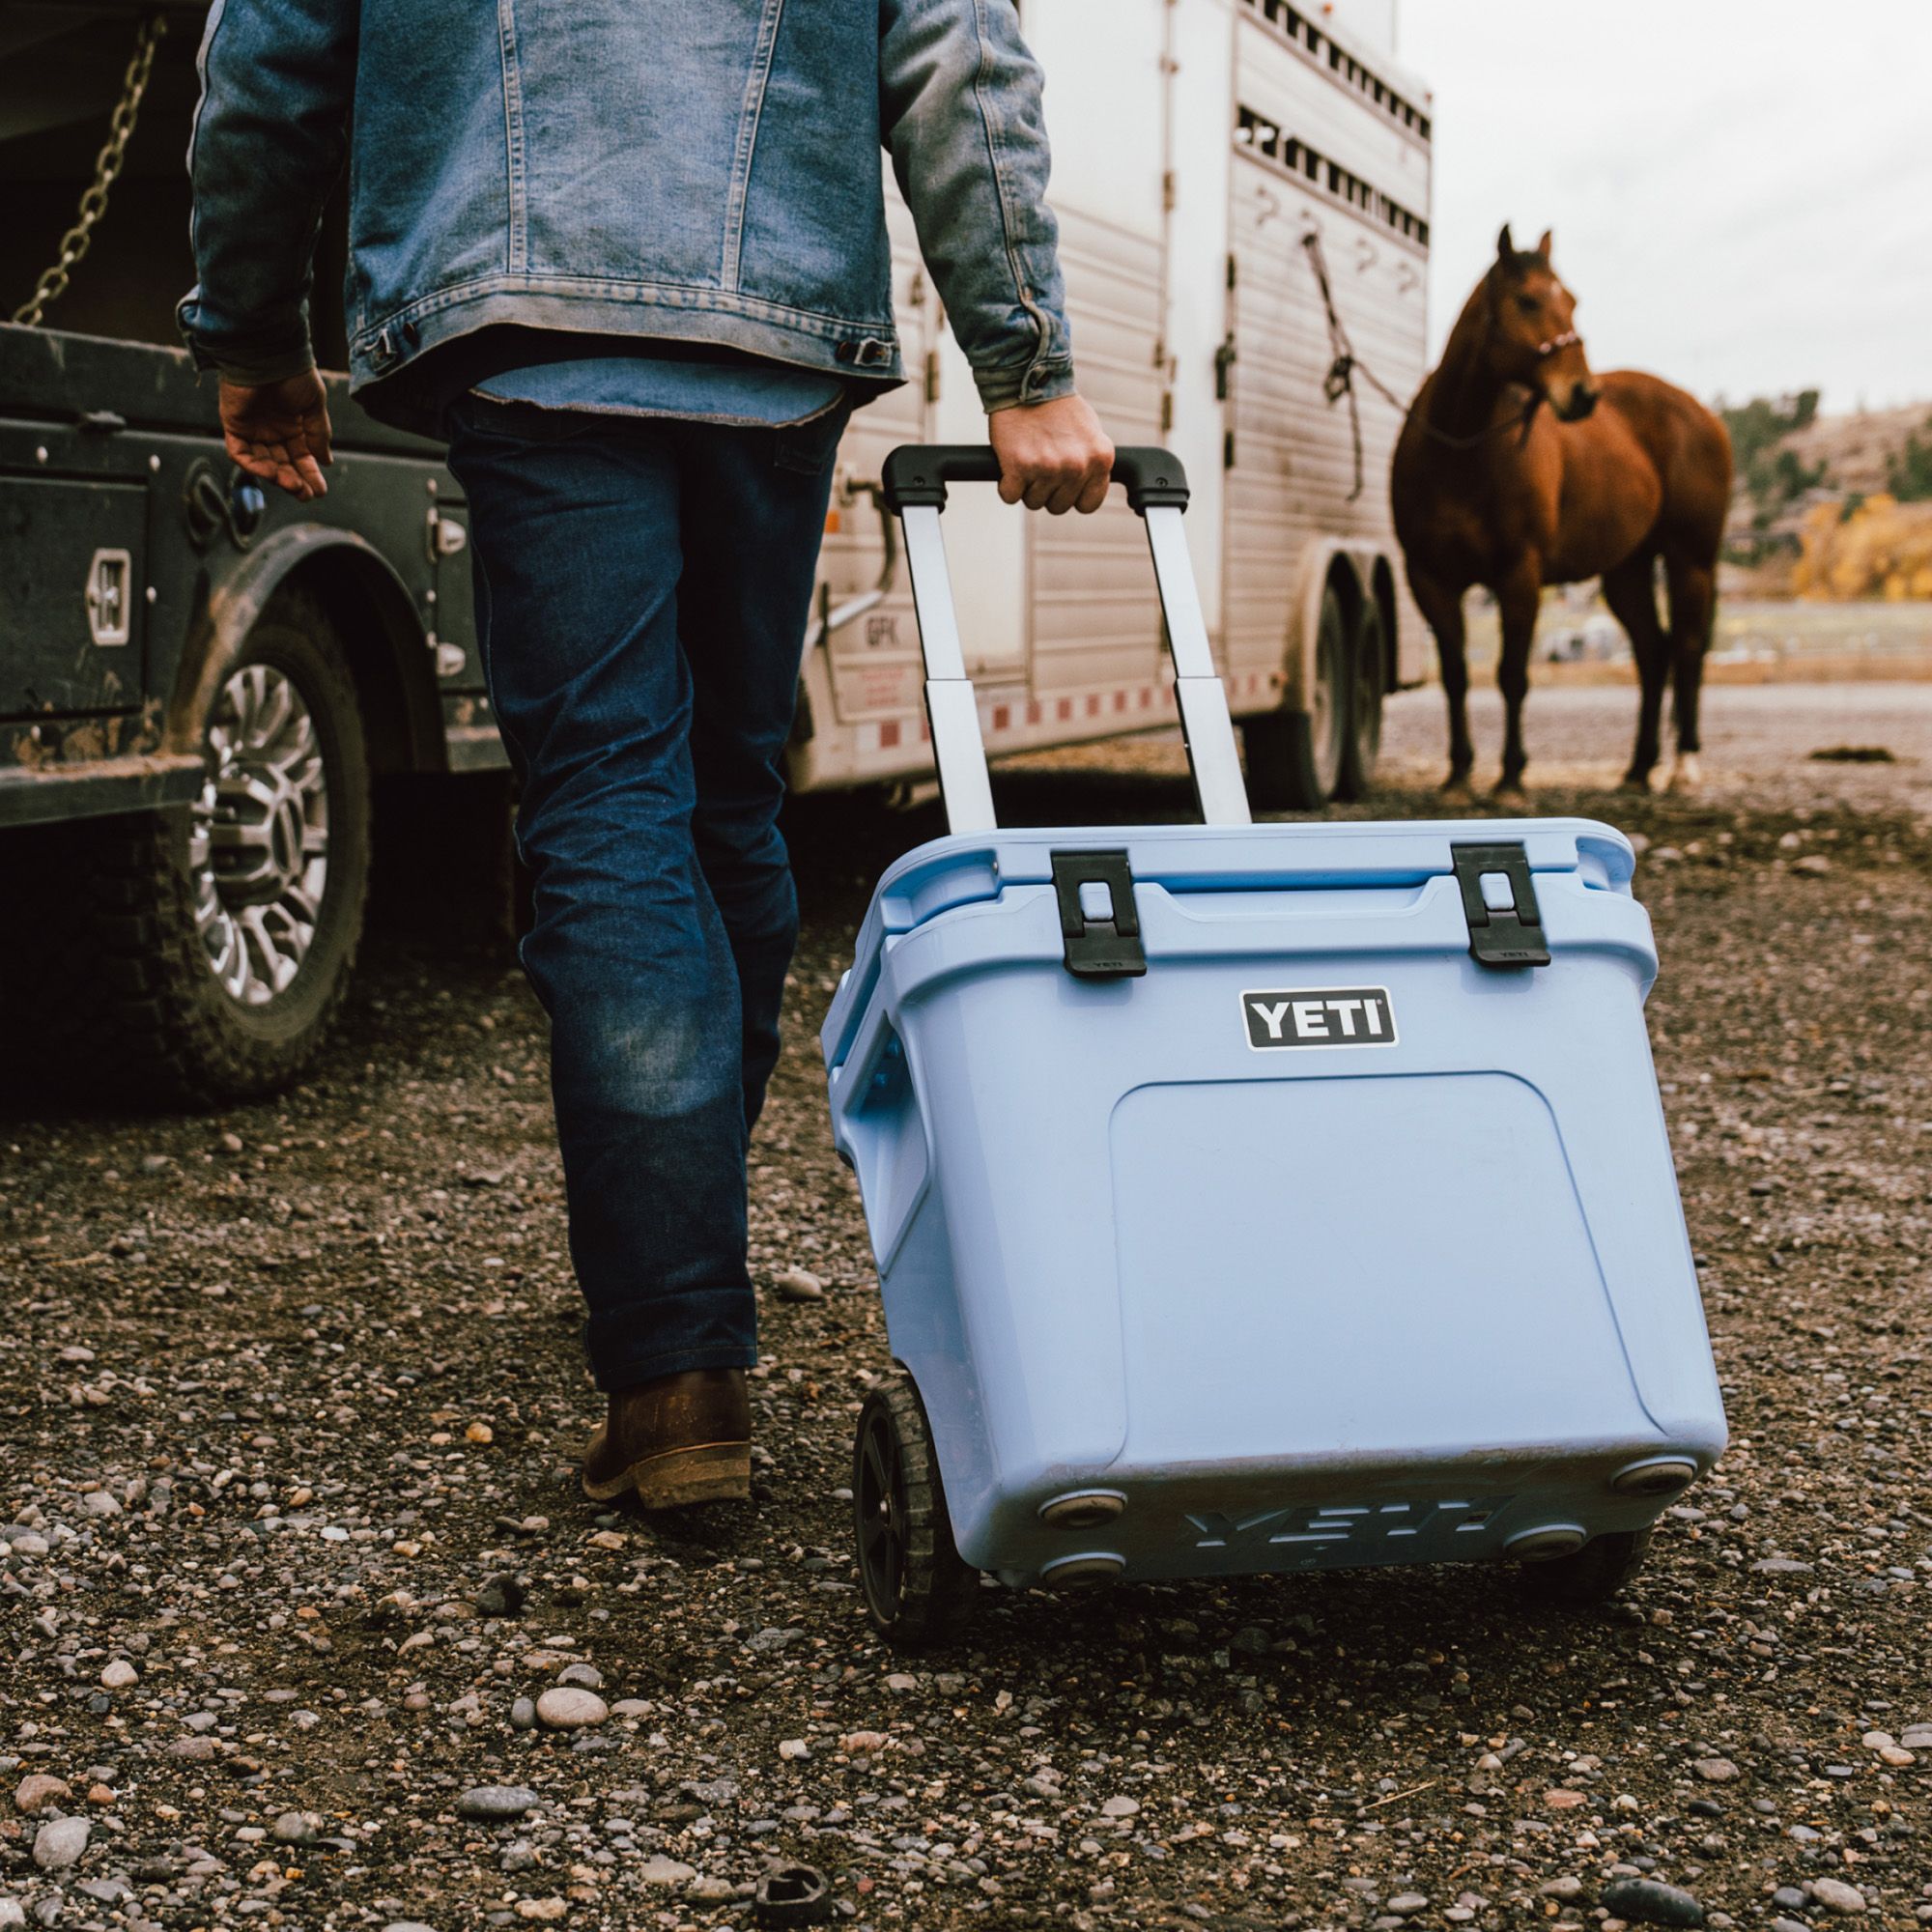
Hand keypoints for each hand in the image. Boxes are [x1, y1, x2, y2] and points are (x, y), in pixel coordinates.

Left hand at [219, 370, 333, 500]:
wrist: (267, 353)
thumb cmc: (293, 374)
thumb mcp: (314, 405)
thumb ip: (318, 433)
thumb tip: (326, 461)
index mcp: (292, 425)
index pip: (300, 456)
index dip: (309, 474)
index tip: (320, 490)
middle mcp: (271, 430)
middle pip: (282, 464)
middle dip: (295, 481)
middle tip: (307, 494)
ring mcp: (252, 429)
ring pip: (263, 462)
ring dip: (278, 477)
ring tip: (294, 486)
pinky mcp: (233, 425)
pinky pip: (240, 453)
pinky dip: (254, 466)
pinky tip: (272, 473)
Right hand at [989, 392, 1113, 514]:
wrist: (1026, 380)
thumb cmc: (1057, 406)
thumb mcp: (1090, 432)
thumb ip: (1092, 462)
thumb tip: (1089, 486)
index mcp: (1100, 458)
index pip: (1088, 504)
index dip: (1073, 496)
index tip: (1063, 485)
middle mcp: (1077, 466)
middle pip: (1058, 506)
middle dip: (1047, 490)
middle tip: (1040, 464)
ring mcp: (1048, 468)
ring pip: (1033, 502)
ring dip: (1026, 486)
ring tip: (1027, 457)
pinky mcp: (1019, 467)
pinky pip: (1010, 496)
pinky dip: (1006, 484)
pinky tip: (1011, 463)